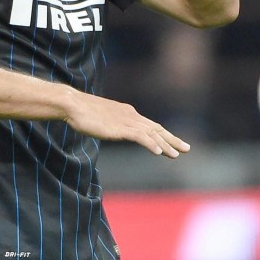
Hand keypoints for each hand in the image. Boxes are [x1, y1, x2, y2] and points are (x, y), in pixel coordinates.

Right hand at [65, 92, 189, 158]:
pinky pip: (140, 137)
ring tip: (177, 154)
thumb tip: (114, 130)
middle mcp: (131, 116)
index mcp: (129, 114)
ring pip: (152, 134)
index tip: (176, 143)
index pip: (151, 126)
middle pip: (156, 129)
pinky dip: (151, 144)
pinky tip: (159, 152)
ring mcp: (126, 121)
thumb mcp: (103, 119)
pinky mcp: (119, 128)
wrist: (73, 104)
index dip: (165, 135)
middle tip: (187, 148)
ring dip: (166, 145)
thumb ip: (113, 125)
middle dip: (172, 139)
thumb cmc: (82, 112)